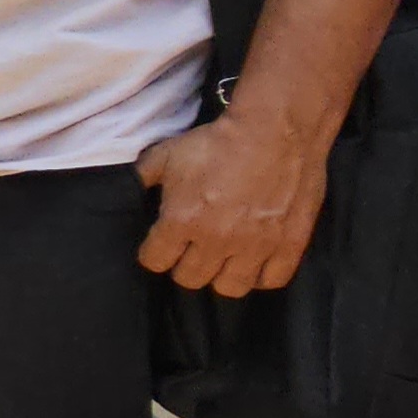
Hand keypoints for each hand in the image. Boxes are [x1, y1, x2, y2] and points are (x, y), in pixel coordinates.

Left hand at [134, 109, 330, 297]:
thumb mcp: (167, 154)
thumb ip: (142, 177)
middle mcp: (216, 240)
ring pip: (229, 288)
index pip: (154, 261)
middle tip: (192, 248)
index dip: (154, 252)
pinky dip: (261, 275)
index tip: (161, 243)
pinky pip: (271, 280)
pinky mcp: (288, 245)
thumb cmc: (218, 141)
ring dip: (221, 275)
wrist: (275, 130)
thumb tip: (128, 189)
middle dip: (184, 265)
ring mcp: (255, 246)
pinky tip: (255, 261)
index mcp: (182, 220)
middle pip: (189, 278)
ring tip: (223, 259)